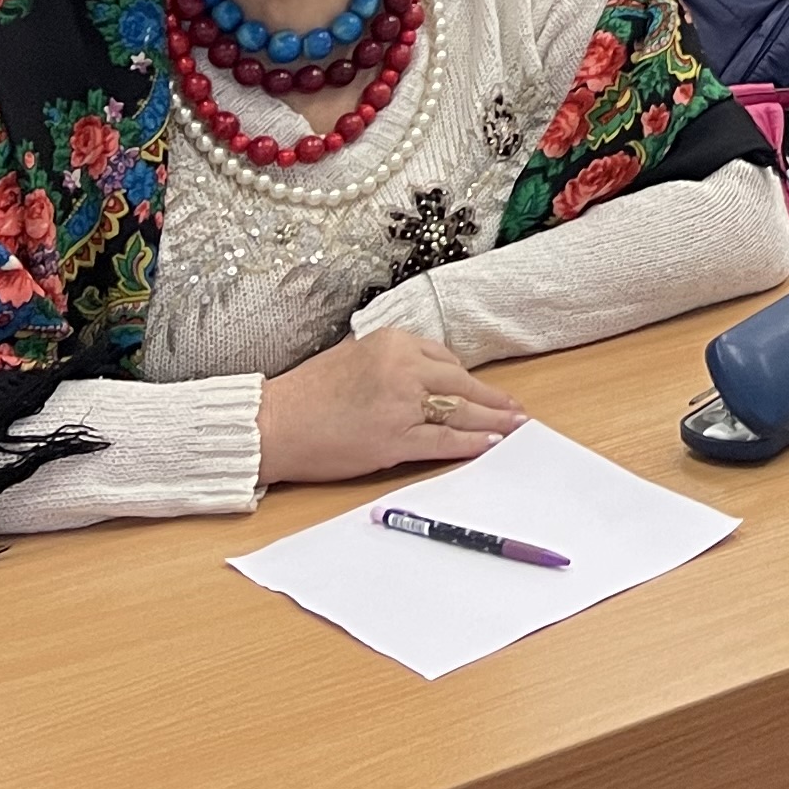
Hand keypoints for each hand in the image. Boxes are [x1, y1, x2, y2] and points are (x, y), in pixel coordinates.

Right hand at [256, 330, 523, 488]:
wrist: (272, 422)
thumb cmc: (306, 393)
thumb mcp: (353, 358)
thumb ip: (390, 363)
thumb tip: (423, 376)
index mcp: (393, 342)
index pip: (444, 359)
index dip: (466, 380)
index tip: (483, 390)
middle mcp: (403, 368)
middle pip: (461, 384)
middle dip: (492, 398)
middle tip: (516, 409)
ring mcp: (402, 404)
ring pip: (461, 411)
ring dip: (492, 421)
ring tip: (516, 427)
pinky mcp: (395, 439)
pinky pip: (444, 440)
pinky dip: (471, 443)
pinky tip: (490, 445)